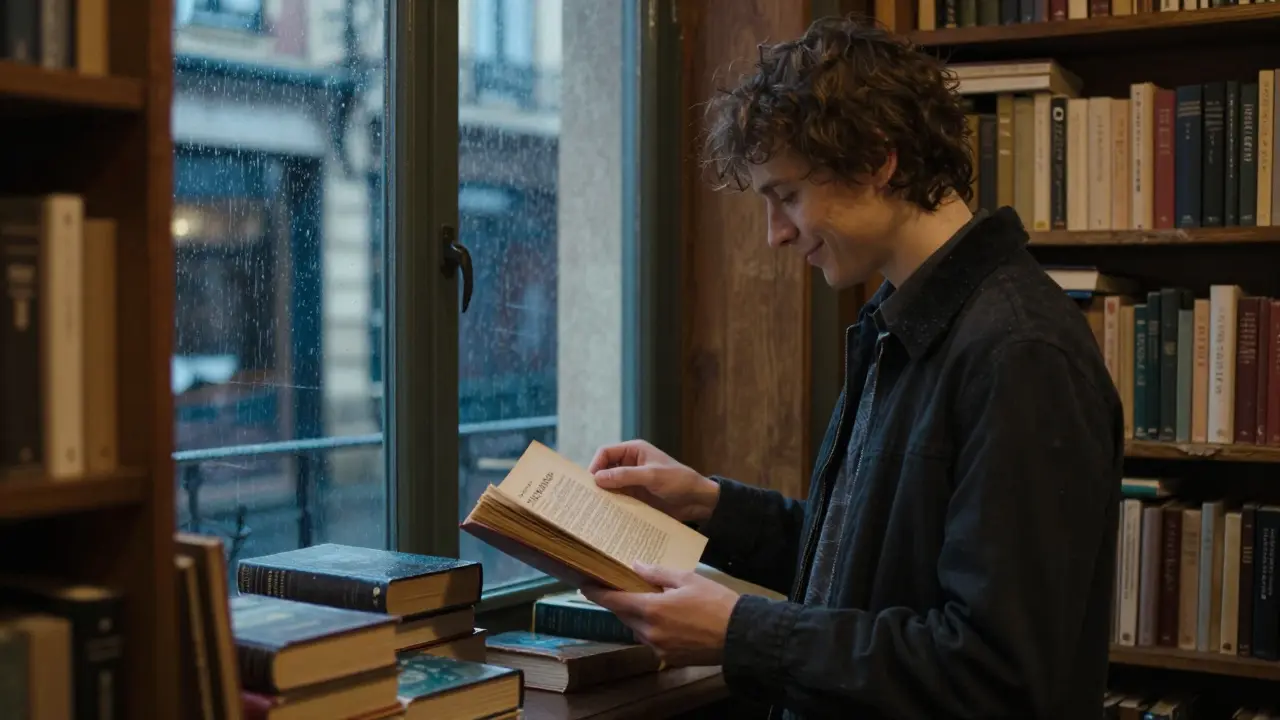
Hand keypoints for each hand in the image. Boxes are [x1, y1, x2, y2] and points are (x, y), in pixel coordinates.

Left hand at [582, 564, 739, 666]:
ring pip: (637, 628)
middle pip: (624, 615)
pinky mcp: (669, 657)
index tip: (584, 585)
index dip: (596, 593)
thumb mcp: (687, 579)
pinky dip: (653, 628)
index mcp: (652, 610)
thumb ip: (657, 574)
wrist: (740, 635)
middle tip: (624, 587)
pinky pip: (652, 640)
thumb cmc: (716, 602)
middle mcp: (650, 632)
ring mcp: (658, 648)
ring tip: (654, 601)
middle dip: (622, 602)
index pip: (614, 601)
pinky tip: (670, 619)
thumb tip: (635, 566)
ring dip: (639, 615)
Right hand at [588, 439, 719, 522]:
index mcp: (634, 451)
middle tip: (588, 497)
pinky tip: (607, 514)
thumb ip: (625, 475)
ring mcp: (632, 481)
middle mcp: (630, 464)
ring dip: (604, 495)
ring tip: (595, 508)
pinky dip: (613, 505)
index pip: (606, 453)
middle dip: (597, 482)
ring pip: (610, 486)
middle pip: (605, 470)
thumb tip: (597, 478)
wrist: (697, 501)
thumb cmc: (679, 481)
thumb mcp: (652, 476)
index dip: (595, 465)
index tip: (591, 482)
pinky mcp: (636, 496)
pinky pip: (619, 499)